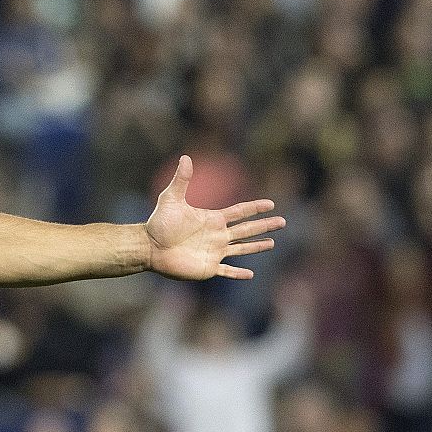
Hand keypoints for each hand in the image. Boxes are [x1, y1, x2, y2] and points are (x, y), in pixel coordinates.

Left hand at [146, 155, 284, 279]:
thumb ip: (181, 180)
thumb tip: (185, 157)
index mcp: (212, 219)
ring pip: (241, 248)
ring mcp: (214, 251)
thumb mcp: (171, 199)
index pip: (239, 212)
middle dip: (265, 225)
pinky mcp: (208, 267)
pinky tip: (250, 274)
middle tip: (282, 222)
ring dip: (256, 246)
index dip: (255, 208)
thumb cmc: (159, 223)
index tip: (271, 204)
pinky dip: (238, 273)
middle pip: (247, 229)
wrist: (149, 247)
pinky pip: (227, 271)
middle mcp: (217, 235)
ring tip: (272, 243)